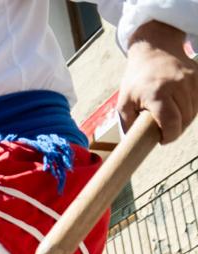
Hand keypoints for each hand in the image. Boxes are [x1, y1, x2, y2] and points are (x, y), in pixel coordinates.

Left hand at [120, 22, 197, 143]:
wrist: (154, 49)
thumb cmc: (137, 78)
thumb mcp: (124, 101)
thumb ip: (128, 123)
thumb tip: (131, 143)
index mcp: (157, 93)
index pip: (171, 122)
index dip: (169, 136)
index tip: (163, 140)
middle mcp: (177, 86)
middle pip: (184, 119)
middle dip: (175, 129)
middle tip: (164, 130)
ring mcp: (191, 80)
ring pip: (193, 112)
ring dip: (183, 120)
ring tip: (170, 117)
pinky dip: (190, 109)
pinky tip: (178, 107)